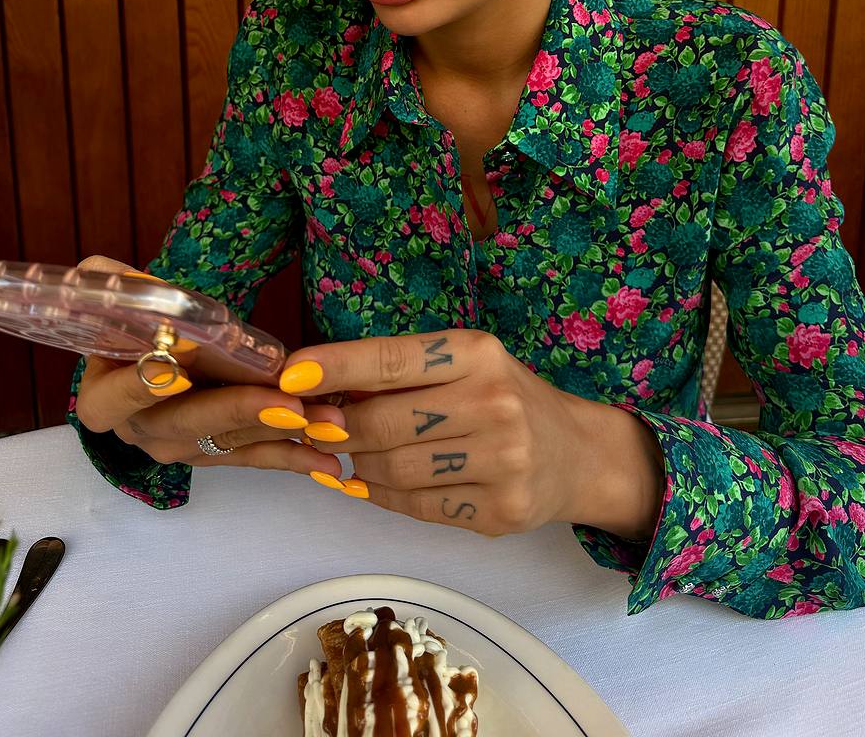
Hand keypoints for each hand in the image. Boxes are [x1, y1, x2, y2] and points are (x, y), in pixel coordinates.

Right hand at [73, 255, 345, 477]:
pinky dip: (295, 456)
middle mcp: (140, 431)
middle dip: (239, 413)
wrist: (162, 352)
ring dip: (280, 433)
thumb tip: (111, 275)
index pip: (114, 400)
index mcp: (103, 397)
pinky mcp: (218, 455)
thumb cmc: (142, 323)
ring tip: (324, 421)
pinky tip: (330, 459)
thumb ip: (114, 286)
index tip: (176, 373)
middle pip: (186, 427)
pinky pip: (255, 458)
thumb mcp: (122, 299)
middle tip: (284, 403)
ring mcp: (181, 449)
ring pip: (228, 444)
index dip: (143, 388)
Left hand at [286, 329, 663, 537]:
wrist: (575, 454)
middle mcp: (494, 402)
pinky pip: (414, 506)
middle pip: (381, 421)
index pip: (391, 359)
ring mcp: (501, 461)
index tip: (289, 376)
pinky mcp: (499, 511)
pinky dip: (382, 495)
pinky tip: (376, 481)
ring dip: (356, 464)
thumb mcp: (464, 364)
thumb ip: (401, 373)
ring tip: (351, 453)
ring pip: (392, 469)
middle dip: (334, 427)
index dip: (335, 367)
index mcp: (478, 353)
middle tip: (312, 427)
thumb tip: (317, 389)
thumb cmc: (502, 397)